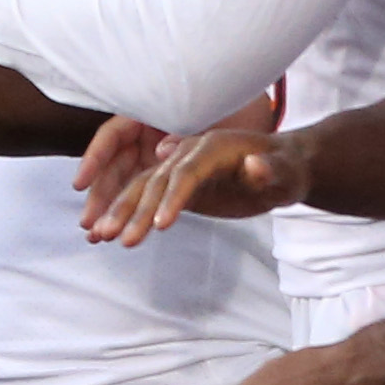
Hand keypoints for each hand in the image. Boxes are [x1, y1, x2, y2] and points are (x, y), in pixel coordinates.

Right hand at [85, 119, 305, 247]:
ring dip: (119, 212)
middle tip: (114, 236)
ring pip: (141, 188)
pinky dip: (124, 215)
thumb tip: (254, 165)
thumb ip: (270, 169)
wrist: (279, 169)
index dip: (173, 197)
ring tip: (98, 237)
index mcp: (212, 147)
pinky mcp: (173, 184)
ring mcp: (178, 168)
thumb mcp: (286, 172)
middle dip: (133, 208)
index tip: (161, 224)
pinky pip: (143, 198)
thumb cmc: (286, 171)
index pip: (187, 171)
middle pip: (154, 180)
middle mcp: (188, 153)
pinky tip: (105, 234)